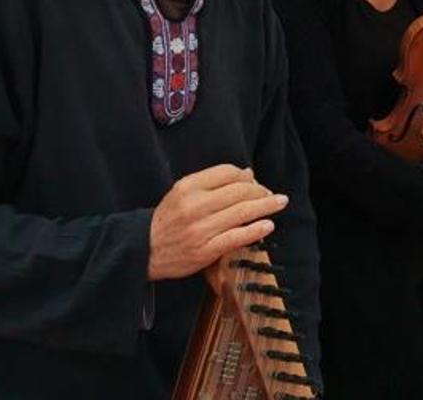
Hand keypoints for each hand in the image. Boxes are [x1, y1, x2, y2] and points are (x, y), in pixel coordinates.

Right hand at [148, 164, 288, 280]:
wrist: (144, 249)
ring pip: (241, 213)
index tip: (256, 180)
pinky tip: (268, 225)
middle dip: (261, 191)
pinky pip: (236, 238)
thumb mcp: (182, 192)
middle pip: (239, 191)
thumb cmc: (167, 220)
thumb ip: (212, 181)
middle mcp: (194, 206)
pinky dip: (255, 230)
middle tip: (272, 194)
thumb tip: (247, 172)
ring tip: (279, 202)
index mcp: (187, 187)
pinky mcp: (204, 251)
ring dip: (265, 206)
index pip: (226, 173)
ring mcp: (200, 230)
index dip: (247, 176)